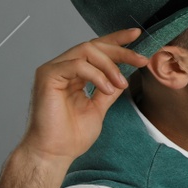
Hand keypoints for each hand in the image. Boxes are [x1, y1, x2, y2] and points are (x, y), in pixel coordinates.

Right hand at [19, 29, 148, 164]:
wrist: (55, 153)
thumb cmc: (71, 135)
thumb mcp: (99, 107)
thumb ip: (109, 89)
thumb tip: (125, 75)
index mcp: (73, 74)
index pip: (95, 49)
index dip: (116, 39)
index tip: (136, 34)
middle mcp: (61, 68)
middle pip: (93, 46)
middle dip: (120, 51)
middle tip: (140, 60)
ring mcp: (52, 70)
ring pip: (86, 51)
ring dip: (110, 66)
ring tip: (121, 84)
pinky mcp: (47, 76)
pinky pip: (77, 65)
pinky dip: (97, 75)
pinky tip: (107, 88)